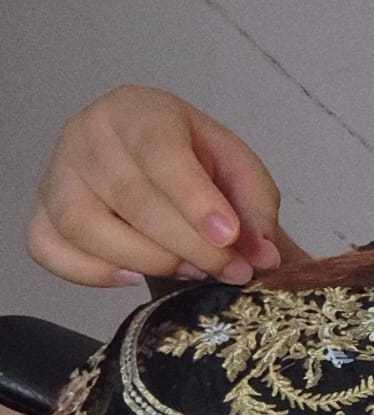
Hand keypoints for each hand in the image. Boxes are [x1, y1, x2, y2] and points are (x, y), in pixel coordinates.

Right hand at [26, 84, 310, 288]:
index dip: (195, 200)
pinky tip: (134, 276)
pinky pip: (50, 249)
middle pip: (129, 197)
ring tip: (192, 271)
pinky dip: (91, 272)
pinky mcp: (41, 213)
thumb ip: (256, 205)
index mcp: (139, 110)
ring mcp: (58, 174)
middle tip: (230, 269)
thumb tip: (263, 255)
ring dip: (146, 260)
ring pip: (85, 226)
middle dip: (189, 244)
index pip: (160, 152)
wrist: (156, 162)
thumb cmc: (194, 160)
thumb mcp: (237, 167)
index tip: (230, 237)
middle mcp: (88, 135)